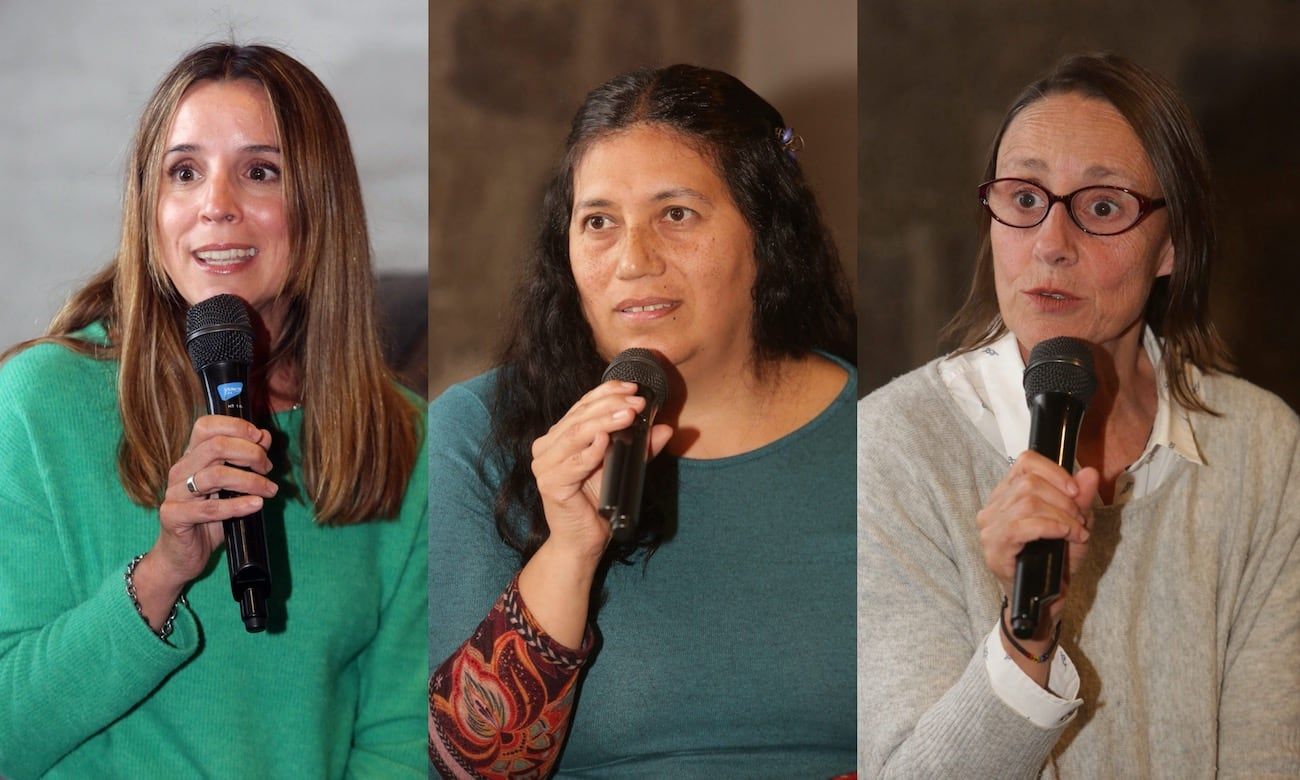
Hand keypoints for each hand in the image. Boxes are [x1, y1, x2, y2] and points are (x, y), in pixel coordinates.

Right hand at [132, 416, 276, 628]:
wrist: (182, 556)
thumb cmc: (209, 519)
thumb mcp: (232, 488)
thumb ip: (245, 461)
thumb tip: (264, 436)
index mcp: (192, 457)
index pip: (206, 425)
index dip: (236, 426)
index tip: (260, 439)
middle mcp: (180, 470)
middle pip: (216, 446)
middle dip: (250, 454)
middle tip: (268, 469)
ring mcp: (174, 493)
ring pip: (215, 475)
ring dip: (250, 481)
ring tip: (269, 490)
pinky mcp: (173, 516)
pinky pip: (208, 509)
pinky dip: (237, 506)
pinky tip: (256, 505)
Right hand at [529, 380, 672, 564]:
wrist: (583, 540)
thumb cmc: (598, 501)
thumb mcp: (623, 467)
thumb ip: (641, 447)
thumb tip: (665, 427)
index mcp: (559, 436)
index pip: (582, 405)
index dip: (607, 392)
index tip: (633, 388)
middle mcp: (547, 447)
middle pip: (580, 417)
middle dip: (611, 405)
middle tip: (637, 403)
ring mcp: (544, 465)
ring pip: (576, 435)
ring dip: (604, 422)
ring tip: (628, 415)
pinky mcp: (549, 484)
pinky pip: (573, 464)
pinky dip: (590, 451)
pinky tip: (604, 441)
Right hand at [977, 450, 1099, 630]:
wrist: (1043, 602)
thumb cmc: (1054, 564)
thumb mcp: (1075, 526)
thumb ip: (1081, 500)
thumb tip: (1089, 472)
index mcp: (1007, 495)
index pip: (1025, 462)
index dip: (1055, 472)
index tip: (1076, 492)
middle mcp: (993, 508)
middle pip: (1029, 482)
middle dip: (1063, 499)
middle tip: (1079, 520)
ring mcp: (990, 528)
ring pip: (1028, 501)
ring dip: (1061, 515)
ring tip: (1076, 531)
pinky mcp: (994, 548)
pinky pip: (1023, 525)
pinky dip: (1052, 526)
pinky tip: (1066, 536)